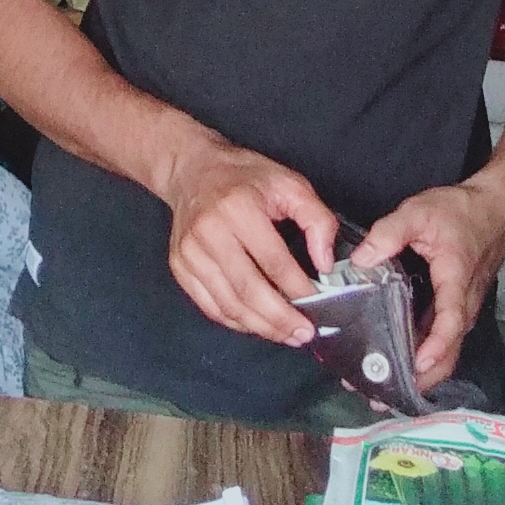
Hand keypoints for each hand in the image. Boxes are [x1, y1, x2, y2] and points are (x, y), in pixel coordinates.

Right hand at [160, 135, 340, 346]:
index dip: (298, 288)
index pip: (273, 260)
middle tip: (304, 333)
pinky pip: (210, 306)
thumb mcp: (290, 184)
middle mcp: (208, 231)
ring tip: (286, 335)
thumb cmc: (244, 177)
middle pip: (248, 289)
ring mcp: (189, 252)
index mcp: (238, 207)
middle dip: (280, 318)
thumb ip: (316, 220)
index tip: (319, 305)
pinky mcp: (180, 267)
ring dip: (260, 327)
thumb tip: (324, 264)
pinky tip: (258, 324)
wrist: (192, 169)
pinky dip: (236, 321)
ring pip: (228, 304)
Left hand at [353, 173, 504, 386]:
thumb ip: (389, 232)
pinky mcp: (453, 312)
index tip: (416, 366)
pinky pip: (440, 343)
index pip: (450, 321)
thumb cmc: (460, 212)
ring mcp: (460, 312)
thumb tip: (359, 260)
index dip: (435, 346)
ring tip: (380, 390)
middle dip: (418, 379)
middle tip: (381, 396)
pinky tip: (394, 365)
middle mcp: (463, 305)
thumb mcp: (420, 212)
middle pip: (448, 353)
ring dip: (418, 376)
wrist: (495, 211)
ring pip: (445, 354)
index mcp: (456, 281)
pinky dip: (420, 359)